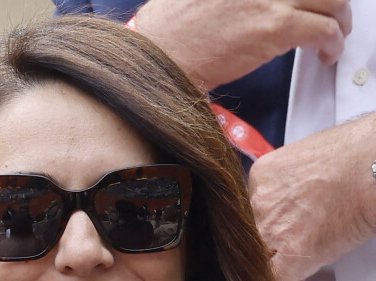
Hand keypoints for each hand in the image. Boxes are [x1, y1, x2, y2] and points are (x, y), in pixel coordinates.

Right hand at [135, 0, 351, 89]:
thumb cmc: (170, 28)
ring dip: (339, 18)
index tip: (305, 2)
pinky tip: (327, 53)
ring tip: (334, 36)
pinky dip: (333, 42)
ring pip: (332, 0)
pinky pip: (323, 30)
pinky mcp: (276, 28)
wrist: (162, 54)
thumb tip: (249, 3)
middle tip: (332, 13)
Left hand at [249, 114, 375, 280]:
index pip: (250, 213)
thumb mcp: (303, 161)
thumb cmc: (354, 157)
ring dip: (270, 278)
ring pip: (258, 262)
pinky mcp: (293, 251)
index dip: (261, 232)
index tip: (269, 244)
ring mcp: (272, 227)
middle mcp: (259, 201)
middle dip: (264, 256)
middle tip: (276, 268)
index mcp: (260, 177)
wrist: (374, 166)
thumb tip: (294, 203)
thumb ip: (287, 185)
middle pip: (250, 238)